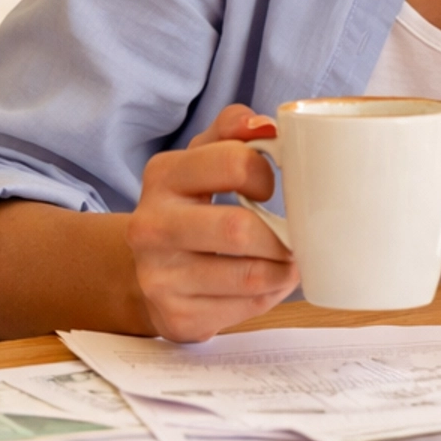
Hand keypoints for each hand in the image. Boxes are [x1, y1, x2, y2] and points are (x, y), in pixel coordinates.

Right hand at [125, 103, 299, 341]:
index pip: (235, 163)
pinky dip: (270, 295)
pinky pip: (246, 307)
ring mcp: (160, 276)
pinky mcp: (177, 316)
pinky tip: (266, 283)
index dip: (266, 175)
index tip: (270, 187)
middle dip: (281, 236)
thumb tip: (266, 125)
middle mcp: (151, 226)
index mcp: (163, 175)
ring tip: (288, 262)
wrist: (147, 273)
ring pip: (250, 275)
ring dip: (284, 269)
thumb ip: (232, 131)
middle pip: (239, 229)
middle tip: (292, 237)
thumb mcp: (201, 158)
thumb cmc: (189, 206)